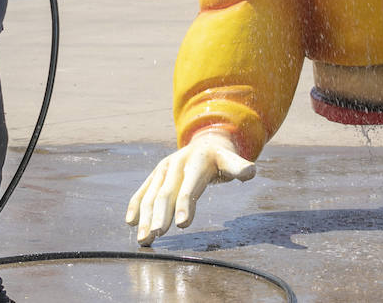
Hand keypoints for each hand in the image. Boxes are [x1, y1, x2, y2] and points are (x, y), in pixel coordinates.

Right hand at [126, 129, 255, 245]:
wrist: (204, 142)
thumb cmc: (220, 159)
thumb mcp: (231, 160)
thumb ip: (239, 166)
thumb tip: (251, 171)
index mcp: (196, 161)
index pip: (190, 186)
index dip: (186, 204)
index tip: (183, 225)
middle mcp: (175, 164)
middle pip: (166, 193)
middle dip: (160, 215)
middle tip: (156, 235)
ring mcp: (163, 169)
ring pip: (151, 195)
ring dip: (146, 217)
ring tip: (144, 240)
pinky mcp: (155, 175)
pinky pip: (142, 191)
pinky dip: (136, 206)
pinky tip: (131, 222)